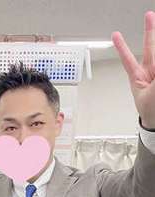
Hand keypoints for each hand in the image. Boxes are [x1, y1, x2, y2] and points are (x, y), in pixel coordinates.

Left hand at [112, 11, 154, 127]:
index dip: (121, 47)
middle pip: (150, 48)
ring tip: (151, 62)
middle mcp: (149, 71)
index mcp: (137, 77)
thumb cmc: (149, 111)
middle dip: (149, 31)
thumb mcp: (149, 95)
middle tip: (149, 16)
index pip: (127, 59)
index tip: (114, 35)